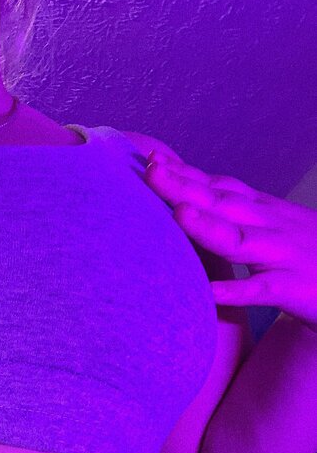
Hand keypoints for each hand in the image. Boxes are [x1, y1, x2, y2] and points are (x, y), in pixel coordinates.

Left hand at [144, 150, 316, 334]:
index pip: (219, 186)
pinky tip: (207, 293)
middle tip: (150, 172)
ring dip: (208, 227)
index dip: (187, 173)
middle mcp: (269, 226)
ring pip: (239, 239)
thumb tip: (191, 202)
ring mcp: (281, 255)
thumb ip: (236, 215)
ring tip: (178, 214)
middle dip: (186, 187)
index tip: (152, 159)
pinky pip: (259, 291)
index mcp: (262, 211)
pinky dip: (235, 291)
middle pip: (222, 203)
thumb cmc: (308, 256)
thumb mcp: (273, 227)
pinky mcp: (290, 288)